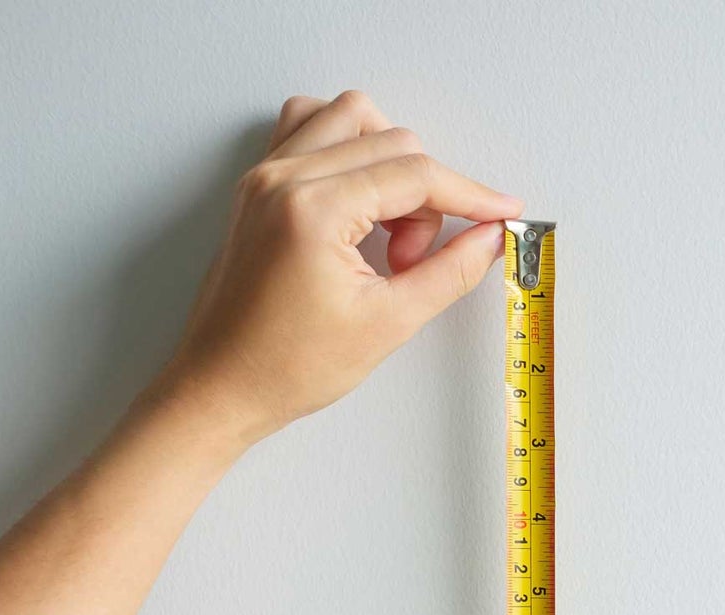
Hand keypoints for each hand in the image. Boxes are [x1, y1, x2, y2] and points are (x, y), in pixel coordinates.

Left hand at [158, 90, 522, 446]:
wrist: (222, 386)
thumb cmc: (286, 365)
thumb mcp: (388, 323)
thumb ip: (449, 272)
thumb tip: (490, 239)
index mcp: (312, 209)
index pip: (414, 175)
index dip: (471, 195)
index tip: (503, 213)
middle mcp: (282, 177)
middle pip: (390, 142)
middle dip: (426, 196)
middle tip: (417, 259)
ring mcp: (265, 175)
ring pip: (350, 119)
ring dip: (389, 162)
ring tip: (389, 226)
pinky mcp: (258, 185)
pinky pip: (309, 128)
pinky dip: (348, 149)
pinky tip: (361, 200)